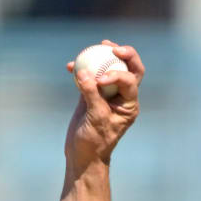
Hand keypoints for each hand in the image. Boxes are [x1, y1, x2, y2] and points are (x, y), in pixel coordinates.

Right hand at [64, 40, 144, 170]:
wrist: (83, 154)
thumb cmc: (94, 142)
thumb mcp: (95, 119)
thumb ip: (91, 94)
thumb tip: (82, 71)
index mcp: (129, 105)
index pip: (130, 81)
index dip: (117, 74)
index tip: (101, 79)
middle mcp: (122, 97)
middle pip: (129, 69)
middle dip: (125, 55)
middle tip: (111, 47)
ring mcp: (107, 94)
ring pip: (109, 69)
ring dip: (102, 56)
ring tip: (96, 46)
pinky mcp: (92, 94)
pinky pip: (89, 76)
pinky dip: (81, 69)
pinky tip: (70, 66)